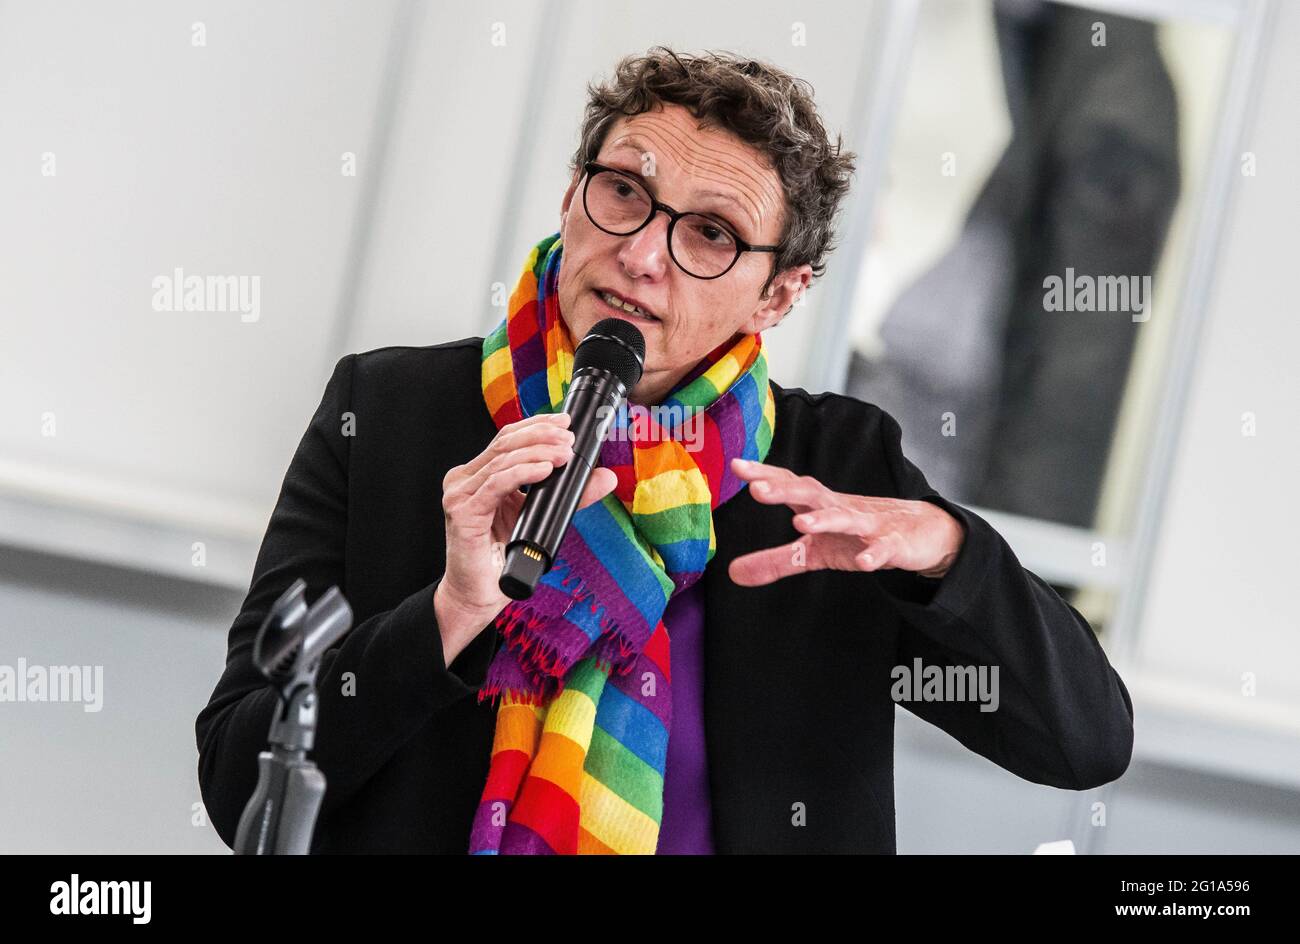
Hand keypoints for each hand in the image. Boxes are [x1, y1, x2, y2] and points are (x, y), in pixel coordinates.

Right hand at [436, 413, 617, 658]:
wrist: (479, 594)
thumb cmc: (502, 557)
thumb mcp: (541, 517)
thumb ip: (570, 496)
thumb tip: (606, 477)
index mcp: (480, 475)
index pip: (507, 438)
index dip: (536, 425)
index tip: (565, 422)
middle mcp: (466, 479)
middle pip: (505, 442)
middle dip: (541, 435)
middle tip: (569, 439)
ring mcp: (460, 493)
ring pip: (502, 459)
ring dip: (538, 452)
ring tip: (564, 455)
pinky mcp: (462, 511)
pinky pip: (496, 484)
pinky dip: (523, 473)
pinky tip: (544, 470)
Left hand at [726, 457, 964, 587]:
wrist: (921, 532)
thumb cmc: (859, 536)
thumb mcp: (814, 551)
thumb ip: (776, 560)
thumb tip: (732, 573)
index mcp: (819, 506)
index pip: (789, 485)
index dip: (764, 476)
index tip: (736, 465)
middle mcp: (841, 509)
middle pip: (811, 494)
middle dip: (785, 491)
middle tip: (757, 489)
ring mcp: (869, 525)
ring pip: (846, 519)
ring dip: (825, 519)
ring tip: (801, 523)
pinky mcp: (895, 545)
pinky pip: (884, 550)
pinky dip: (875, 555)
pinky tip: (865, 564)